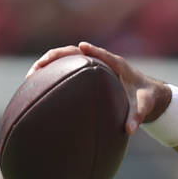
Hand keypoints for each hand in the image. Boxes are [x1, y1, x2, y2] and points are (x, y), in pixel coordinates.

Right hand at [27, 42, 171, 134]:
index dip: (93, 50)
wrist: (146, 92)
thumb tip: (129, 130)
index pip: (104, 55)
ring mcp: (92, 65)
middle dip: (57, 56)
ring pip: (67, 58)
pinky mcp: (86, 71)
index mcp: (118, 66)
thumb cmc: (145, 97)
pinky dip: (52, 71)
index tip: (81, 48)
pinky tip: (37, 84)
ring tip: (31, 76)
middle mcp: (102, 61)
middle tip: (39, 66)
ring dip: (49, 63)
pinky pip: (67, 67)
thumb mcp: (144, 107)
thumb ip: (137, 117)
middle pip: (76, 53)